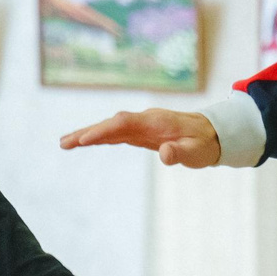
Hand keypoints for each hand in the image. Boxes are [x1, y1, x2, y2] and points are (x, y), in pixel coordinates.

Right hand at [59, 108, 217, 168]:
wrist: (212, 134)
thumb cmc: (204, 143)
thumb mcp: (196, 152)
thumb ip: (180, 153)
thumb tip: (165, 154)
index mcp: (155, 122)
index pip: (124, 123)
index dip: (104, 130)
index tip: (86, 139)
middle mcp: (144, 120)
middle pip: (111, 124)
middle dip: (87, 132)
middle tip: (64, 143)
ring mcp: (141, 126)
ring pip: (110, 128)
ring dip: (88, 135)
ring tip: (64, 144)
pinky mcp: (140, 133)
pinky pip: (115, 134)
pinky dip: (99, 138)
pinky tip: (84, 142)